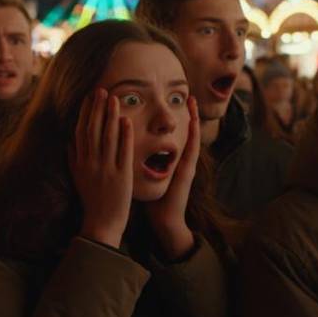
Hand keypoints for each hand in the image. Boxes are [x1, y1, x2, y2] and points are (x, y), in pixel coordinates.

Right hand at [70, 89, 132, 247]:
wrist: (102, 224)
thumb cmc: (91, 200)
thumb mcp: (77, 177)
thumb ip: (72, 158)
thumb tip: (68, 140)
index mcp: (80, 162)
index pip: (80, 131)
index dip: (85, 112)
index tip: (89, 96)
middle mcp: (91, 163)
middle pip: (92, 130)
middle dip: (97, 108)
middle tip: (101, 90)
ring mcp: (106, 169)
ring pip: (107, 137)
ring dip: (111, 116)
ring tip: (114, 99)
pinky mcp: (121, 176)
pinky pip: (122, 152)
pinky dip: (124, 135)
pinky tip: (126, 121)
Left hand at [146, 96, 198, 259]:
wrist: (164, 220)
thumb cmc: (152, 201)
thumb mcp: (145, 176)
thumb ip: (139, 163)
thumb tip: (122, 150)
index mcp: (168, 160)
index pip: (169, 135)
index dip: (169, 120)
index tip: (167, 104)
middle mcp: (179, 160)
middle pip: (183, 132)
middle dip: (186, 114)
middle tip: (187, 95)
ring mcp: (186, 165)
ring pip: (192, 137)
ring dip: (194, 119)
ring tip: (193, 102)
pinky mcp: (188, 172)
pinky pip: (192, 149)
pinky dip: (194, 135)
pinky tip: (195, 123)